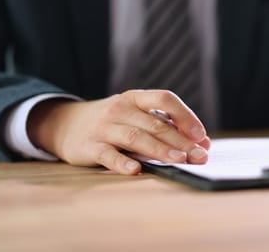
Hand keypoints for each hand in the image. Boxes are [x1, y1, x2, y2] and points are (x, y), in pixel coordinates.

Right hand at [27, 90, 210, 174]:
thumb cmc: (113, 122)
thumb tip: (203, 143)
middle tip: (199, 156)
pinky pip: (108, 155)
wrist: (66, 125)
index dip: (185, 115)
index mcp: (135, 98)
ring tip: (179, 161)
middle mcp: (120, 109)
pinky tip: (136, 170)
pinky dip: (122, 162)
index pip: (164, 99)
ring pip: (135, 137)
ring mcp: (104, 127)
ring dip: (160, 150)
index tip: (201, 135)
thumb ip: (165, 126)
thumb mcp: (135, 116)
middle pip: (155, 124)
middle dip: (180, 141)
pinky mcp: (89, 147)